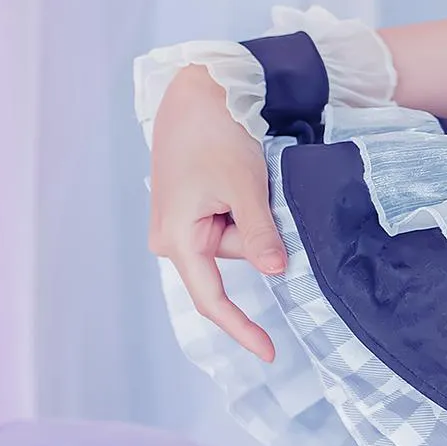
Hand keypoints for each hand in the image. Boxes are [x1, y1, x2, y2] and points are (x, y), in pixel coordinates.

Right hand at [147, 64, 284, 362]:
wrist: (198, 93)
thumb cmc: (215, 135)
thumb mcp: (244, 186)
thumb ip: (260, 233)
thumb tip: (276, 272)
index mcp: (176, 239)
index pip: (211, 299)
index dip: (241, 327)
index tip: (270, 352)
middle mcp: (171, 238)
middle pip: (231, 260)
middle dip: (255, 234)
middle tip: (258, 190)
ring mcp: (179, 225)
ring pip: (233, 240)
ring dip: (251, 215)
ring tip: (246, 176)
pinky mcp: (189, 210)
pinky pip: (227, 224)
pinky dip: (244, 209)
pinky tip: (241, 179)